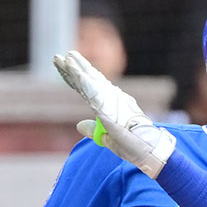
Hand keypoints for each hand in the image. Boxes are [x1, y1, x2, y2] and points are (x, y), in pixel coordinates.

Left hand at [52, 50, 175, 177]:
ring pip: (90, 82)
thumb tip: (78, 125)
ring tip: (67, 57)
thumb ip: (93, 129)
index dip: (74, 77)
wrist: (148, 150)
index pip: (87, 88)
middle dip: (74, 67)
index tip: (63, 66)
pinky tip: (77, 74)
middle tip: (59, 56)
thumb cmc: (132, 145)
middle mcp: (111, 98)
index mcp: (108, 104)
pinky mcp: (111, 107)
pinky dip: (86, 83)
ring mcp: (111, 100)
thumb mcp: (107, 138)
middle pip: (88, 80)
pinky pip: (96, 93)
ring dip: (78, 70)